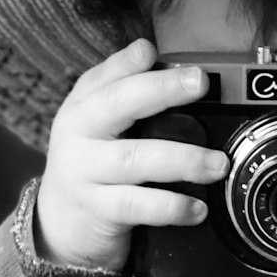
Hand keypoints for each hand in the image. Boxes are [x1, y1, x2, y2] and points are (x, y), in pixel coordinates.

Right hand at [35, 39, 228, 270]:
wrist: (58, 225)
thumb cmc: (92, 167)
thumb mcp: (97, 127)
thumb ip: (127, 95)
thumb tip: (164, 61)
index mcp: (82, 108)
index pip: (103, 76)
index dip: (127, 62)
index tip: (152, 51)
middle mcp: (79, 135)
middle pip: (117, 104)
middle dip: (161, 90)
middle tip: (201, 82)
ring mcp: (86, 173)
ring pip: (135, 159)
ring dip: (183, 159)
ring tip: (217, 164)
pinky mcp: (98, 210)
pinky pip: (138, 205)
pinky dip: (172, 206)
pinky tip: (197, 208)